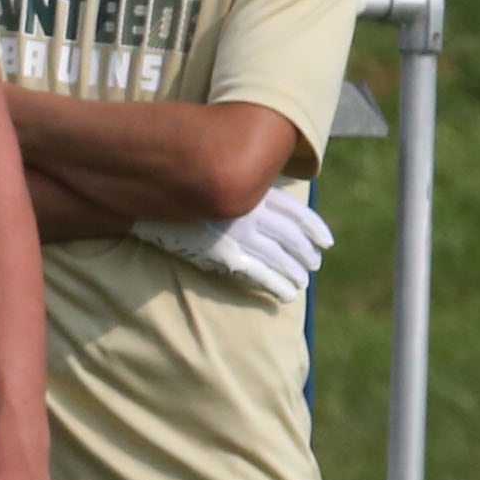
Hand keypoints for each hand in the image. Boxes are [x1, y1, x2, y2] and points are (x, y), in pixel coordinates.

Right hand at [132, 188, 331, 300]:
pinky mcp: (225, 253)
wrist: (153, 200)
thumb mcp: (222, 184)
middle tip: (314, 264)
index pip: (298, 213)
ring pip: (280, 258)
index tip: (326, 242)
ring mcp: (240, 233)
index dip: (316, 229)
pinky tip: (287, 295)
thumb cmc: (186, 191)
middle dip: (306, 254)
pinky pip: (260, 273)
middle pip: (292, 237)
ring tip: (302, 283)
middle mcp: (253, 211)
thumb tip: (267, 204)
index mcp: (255, 193)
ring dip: (296, 273)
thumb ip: (246, 192)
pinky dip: (277, 285)